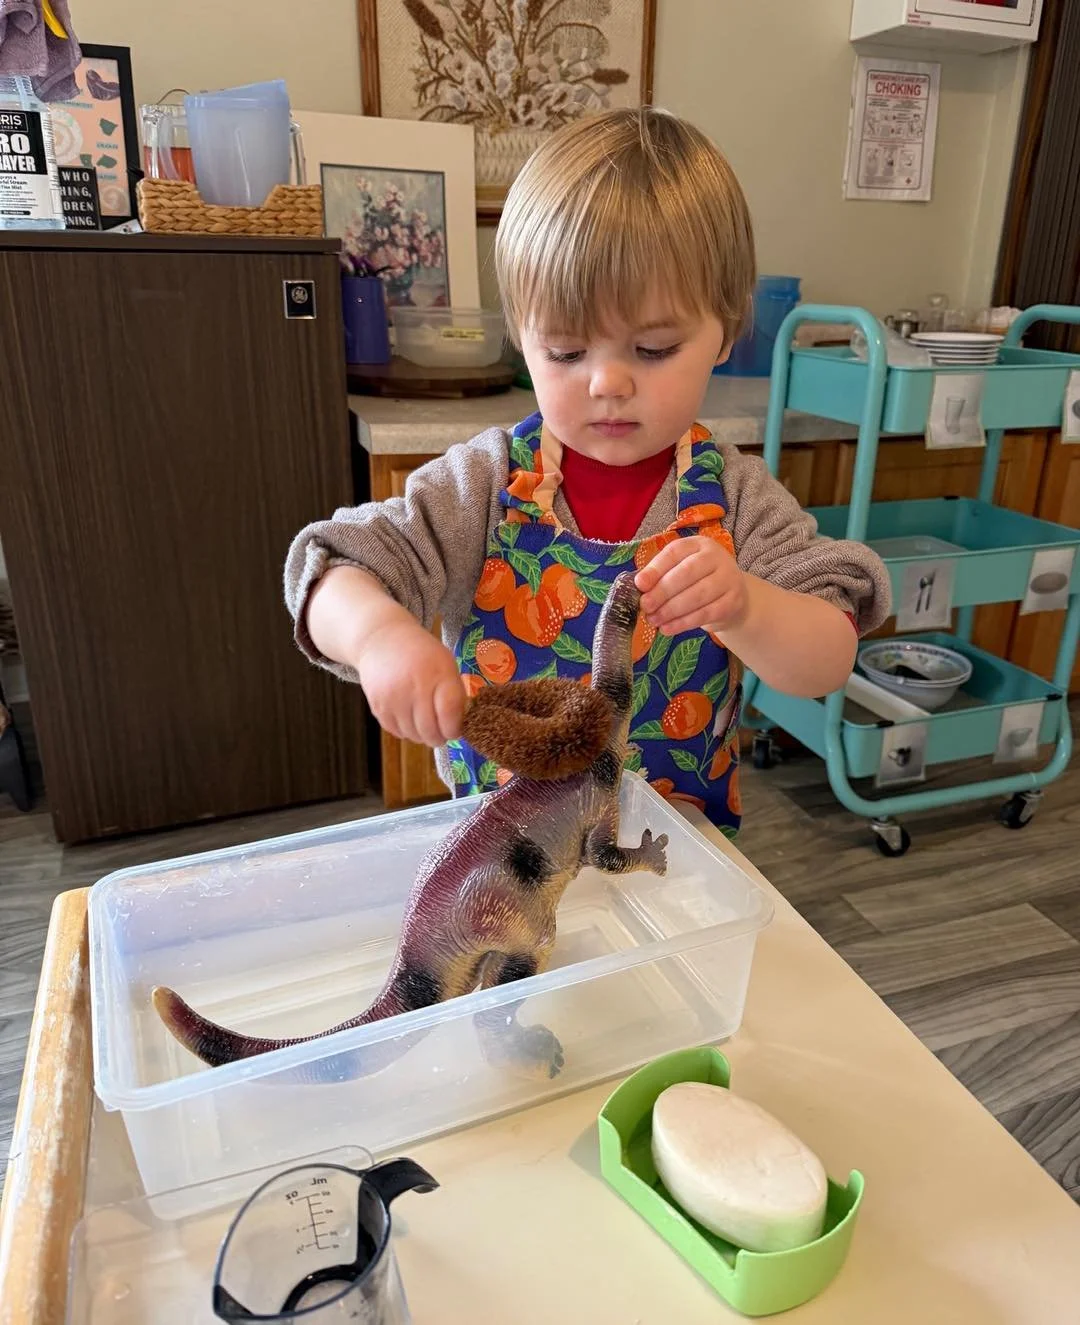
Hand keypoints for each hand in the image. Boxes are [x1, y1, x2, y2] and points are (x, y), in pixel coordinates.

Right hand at [353, 619, 466, 745]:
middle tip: (442, 732)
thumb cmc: (422, 653)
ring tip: (426, 724)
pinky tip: (410, 719)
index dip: (455, 728)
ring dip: (422, 736)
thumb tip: (458, 726)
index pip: (450, 715)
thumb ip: (455, 694)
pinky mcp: (377, 706)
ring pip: (413, 736)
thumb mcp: (446, 664)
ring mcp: (392, 699)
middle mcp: (413, 687)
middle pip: (430, 731)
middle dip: (440, 737)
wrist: (381, 640)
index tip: (456, 728)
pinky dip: (406, 731)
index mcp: (437, 674)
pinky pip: (396, 732)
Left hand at [635, 536, 748, 635]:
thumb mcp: (680, 569)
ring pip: (697, 595)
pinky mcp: (733, 602)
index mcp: (698, 544)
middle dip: (662, 591)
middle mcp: (716, 557)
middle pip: (687, 573)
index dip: (656, 568)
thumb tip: (638, 587)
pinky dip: (683, 623)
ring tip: (653, 620)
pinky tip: (667, 628)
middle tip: (645, 606)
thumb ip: (660, 574)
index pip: (675, 552)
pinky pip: (706, 614)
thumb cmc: (696, 581)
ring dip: (671, 610)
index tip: (639, 584)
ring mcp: (728, 579)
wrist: (731, 597)